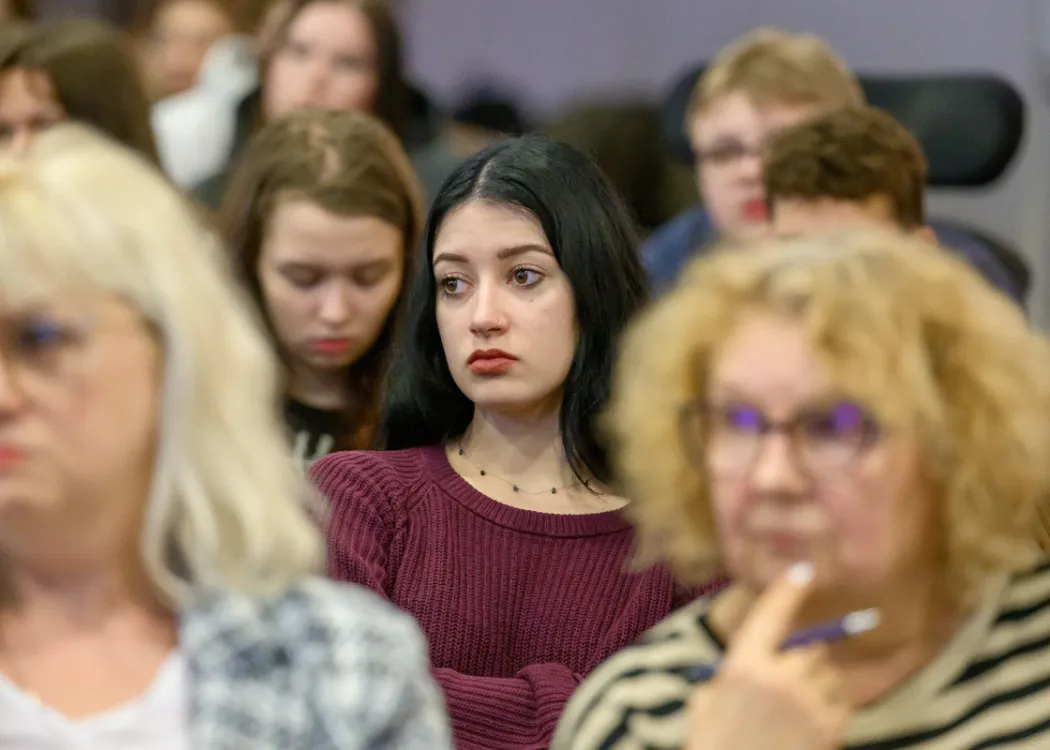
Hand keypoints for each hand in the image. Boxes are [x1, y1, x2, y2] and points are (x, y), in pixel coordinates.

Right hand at [685, 563, 851, 749]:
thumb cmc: (712, 743)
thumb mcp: (704, 703)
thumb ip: (728, 677)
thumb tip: (749, 663)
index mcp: (743, 666)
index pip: (769, 616)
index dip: (786, 591)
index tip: (803, 570)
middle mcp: (780, 678)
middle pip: (809, 647)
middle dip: (801, 658)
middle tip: (787, 677)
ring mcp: (809, 704)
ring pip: (828, 673)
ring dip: (818, 682)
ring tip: (798, 706)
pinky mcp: (830, 729)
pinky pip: (841, 700)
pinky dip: (831, 705)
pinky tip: (811, 721)